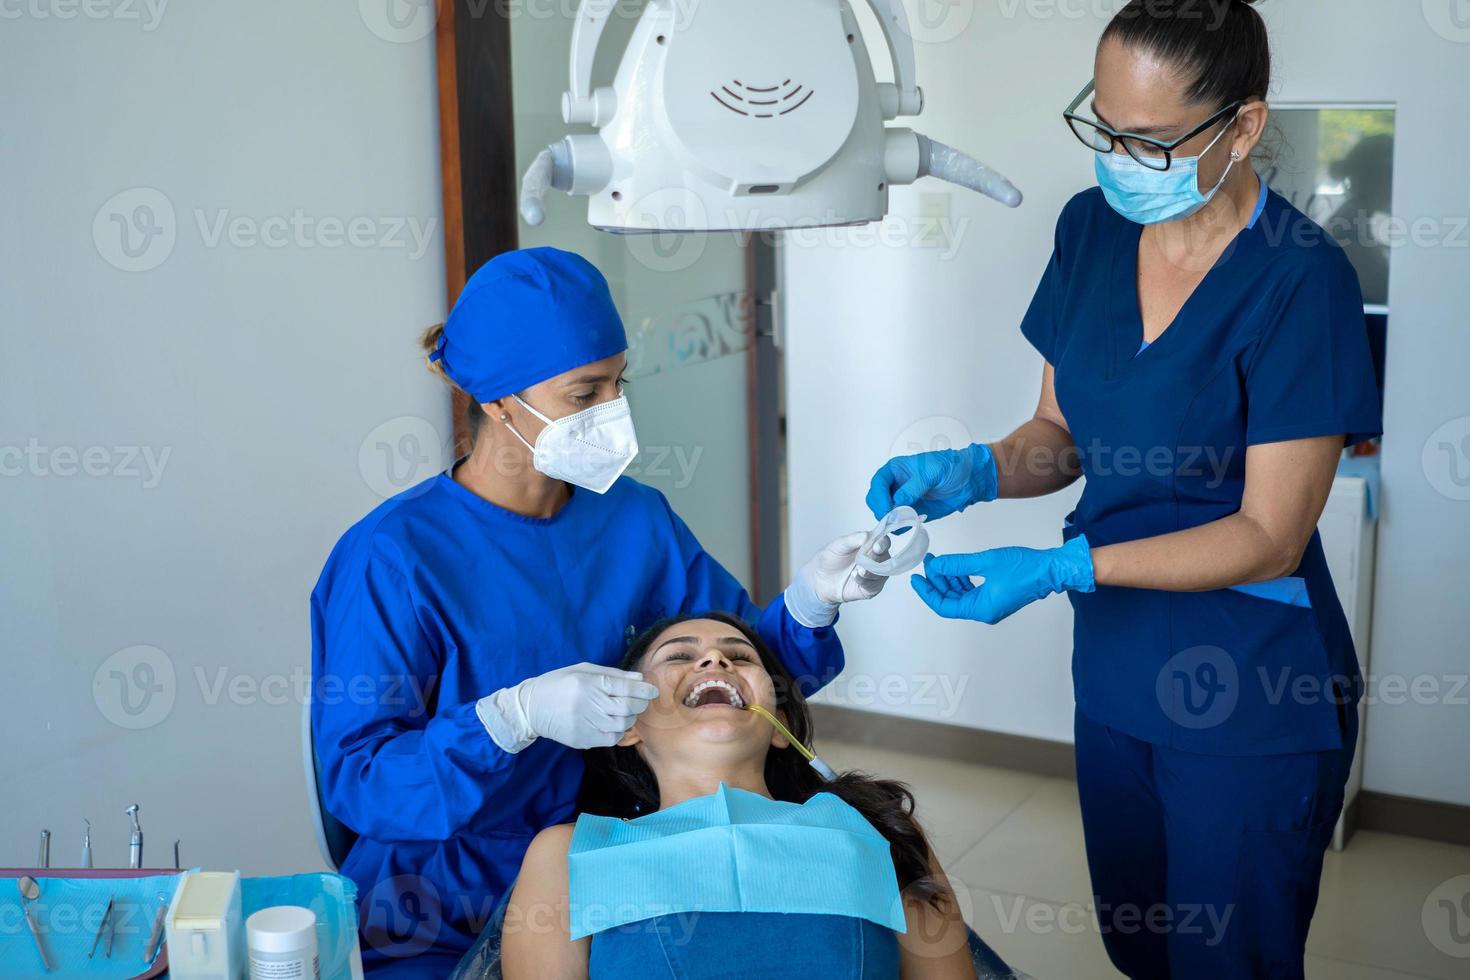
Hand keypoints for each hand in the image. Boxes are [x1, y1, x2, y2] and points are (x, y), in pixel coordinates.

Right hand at [476, 663, 658, 751]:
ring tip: (626, 711)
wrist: (531, 708)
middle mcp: (588, 705)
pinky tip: (614, 723)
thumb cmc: (558, 683)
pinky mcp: (582, 740)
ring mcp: (585, 725)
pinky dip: (618, 731)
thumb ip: (613, 674)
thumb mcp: (583, 670)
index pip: (624, 688)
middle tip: (640, 700)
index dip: (643, 689)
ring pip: (621, 725)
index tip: (652, 689)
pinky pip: (611, 738)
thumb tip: (639, 679)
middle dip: (639, 703)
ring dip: (630, 718)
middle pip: (627, 708)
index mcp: (588, 684)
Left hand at [784, 531, 889, 628]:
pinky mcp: (871, 588)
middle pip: (885, 557)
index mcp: (870, 545)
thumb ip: (853, 539)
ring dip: (871, 571)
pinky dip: (865, 581)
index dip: (883, 543)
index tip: (877, 546)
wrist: (820, 578)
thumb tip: (867, 535)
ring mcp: (875, 574)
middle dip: (877, 558)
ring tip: (859, 570)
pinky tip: (854, 576)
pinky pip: (874, 585)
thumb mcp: (838, 545)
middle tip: (865, 559)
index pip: (883, 542)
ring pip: (882, 573)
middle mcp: (876, 559)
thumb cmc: (830, 559)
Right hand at [865, 443, 998, 522]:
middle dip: (881, 511)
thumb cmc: (951, 467)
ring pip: (884, 514)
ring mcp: (902, 501)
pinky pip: (898, 524)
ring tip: (906, 522)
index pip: (878, 483)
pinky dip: (900, 528)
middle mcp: (895, 485)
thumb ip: (913, 487)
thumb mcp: (931, 472)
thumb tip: (897, 502)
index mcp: (896, 470)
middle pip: (875, 500)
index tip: (887, 509)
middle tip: (894, 520)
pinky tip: (912, 524)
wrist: (969, 480)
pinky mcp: (911, 514)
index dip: (879, 497)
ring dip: (890, 521)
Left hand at [910, 536, 1094, 624]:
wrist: (1051, 570)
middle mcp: (984, 611)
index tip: (916, 579)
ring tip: (939, 561)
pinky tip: (955, 567)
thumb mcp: (985, 562)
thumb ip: (957, 565)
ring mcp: (990, 605)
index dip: (927, 592)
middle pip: (950, 600)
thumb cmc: (1025, 568)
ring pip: (960, 595)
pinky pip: (970, 591)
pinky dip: (960, 579)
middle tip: (928, 563)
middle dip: (937, 582)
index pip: (944, 606)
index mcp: (981, 609)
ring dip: (948, 579)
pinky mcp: (995, 597)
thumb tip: (936, 565)